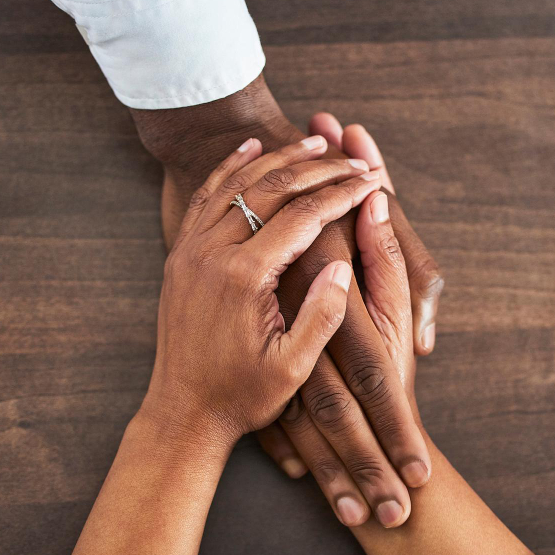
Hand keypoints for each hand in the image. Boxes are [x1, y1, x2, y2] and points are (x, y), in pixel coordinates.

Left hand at [130, 78, 441, 526]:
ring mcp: (191, 250)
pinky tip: (251, 148)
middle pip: (272, 188)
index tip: (372, 180)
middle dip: (319, 168)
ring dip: (278, 158)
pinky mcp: (181, 255)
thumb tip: (343, 265)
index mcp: (245, 277)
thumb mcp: (292, 367)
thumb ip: (322, 315)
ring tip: (315, 142)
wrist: (182, 412)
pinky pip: (207, 198)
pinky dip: (230, 168)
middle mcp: (213, 253)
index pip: (303, 216)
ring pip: (238, 183)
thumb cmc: (242, 395)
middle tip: (354, 157)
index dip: (342, 193)